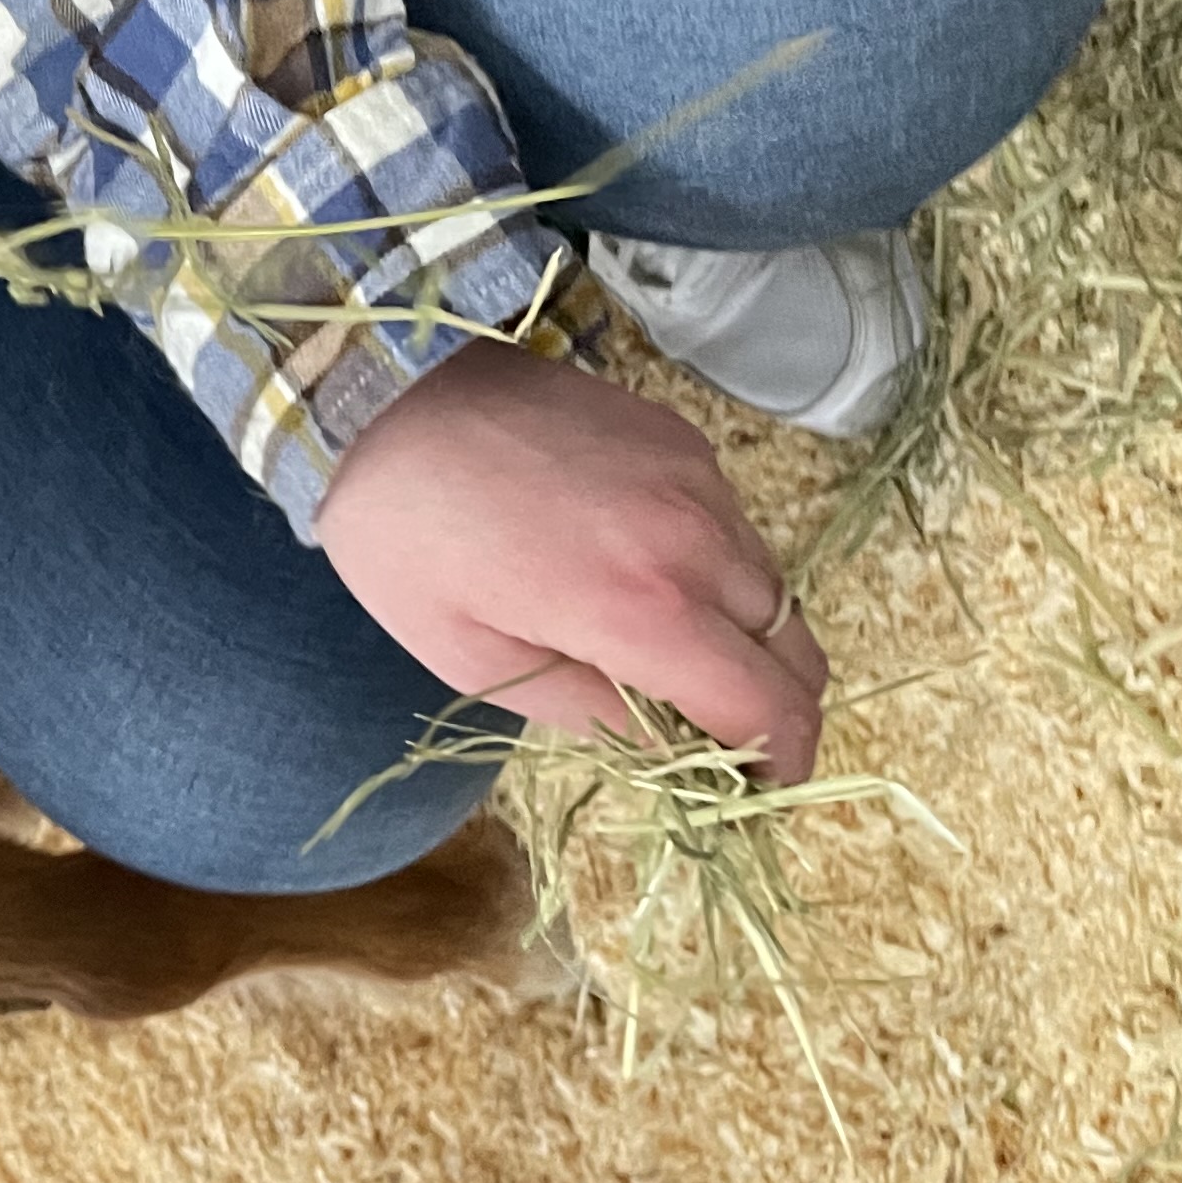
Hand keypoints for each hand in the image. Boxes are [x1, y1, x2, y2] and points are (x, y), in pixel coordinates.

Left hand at [312, 342, 829, 777]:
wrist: (388, 396)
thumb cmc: (407, 540)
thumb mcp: (477, 662)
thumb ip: (595, 714)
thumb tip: (674, 743)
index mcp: (643, 609)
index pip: (769, 707)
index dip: (781, 760)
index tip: (764, 786)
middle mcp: (695, 540)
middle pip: (793, 647)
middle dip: (776, 704)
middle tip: (726, 730)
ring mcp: (699, 480)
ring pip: (771, 585)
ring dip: (747, 633)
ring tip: (676, 652)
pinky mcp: (685, 441)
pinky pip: (735, 526)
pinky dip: (718, 567)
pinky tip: (647, 573)